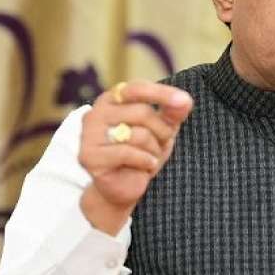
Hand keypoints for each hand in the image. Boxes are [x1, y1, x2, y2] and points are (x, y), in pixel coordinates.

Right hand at [78, 80, 193, 234]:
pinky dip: (145, 161)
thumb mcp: (162, 129)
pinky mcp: (89, 156)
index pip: (137, 88)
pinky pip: (128, 153)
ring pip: (137, 134)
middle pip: (142, 113)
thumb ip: (172, 112)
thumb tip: (185, 101)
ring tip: (149, 157)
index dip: (162, 93)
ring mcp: (89, 134)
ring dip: (153, 149)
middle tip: (161, 144)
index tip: (185, 102)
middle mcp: (96, 112)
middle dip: (161, 131)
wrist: (124, 186)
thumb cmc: (142, 152)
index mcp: (112, 99)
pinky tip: (145, 166)